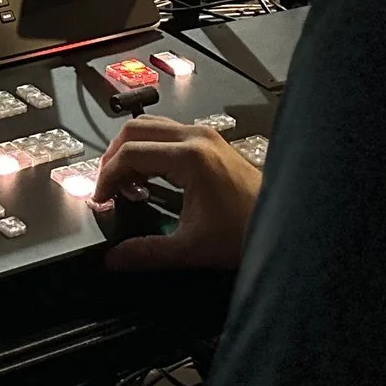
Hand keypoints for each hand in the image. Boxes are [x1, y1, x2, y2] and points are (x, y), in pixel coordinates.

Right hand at [90, 117, 263, 271]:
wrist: (285, 226)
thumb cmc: (245, 233)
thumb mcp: (191, 248)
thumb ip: (147, 252)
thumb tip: (114, 258)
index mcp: (189, 157)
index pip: (130, 154)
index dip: (107, 177)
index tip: (100, 200)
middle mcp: (196, 137)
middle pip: (135, 129)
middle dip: (113, 157)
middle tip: (106, 187)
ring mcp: (205, 135)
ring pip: (151, 126)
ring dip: (130, 150)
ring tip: (123, 183)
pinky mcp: (211, 142)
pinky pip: (168, 133)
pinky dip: (149, 149)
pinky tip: (148, 178)